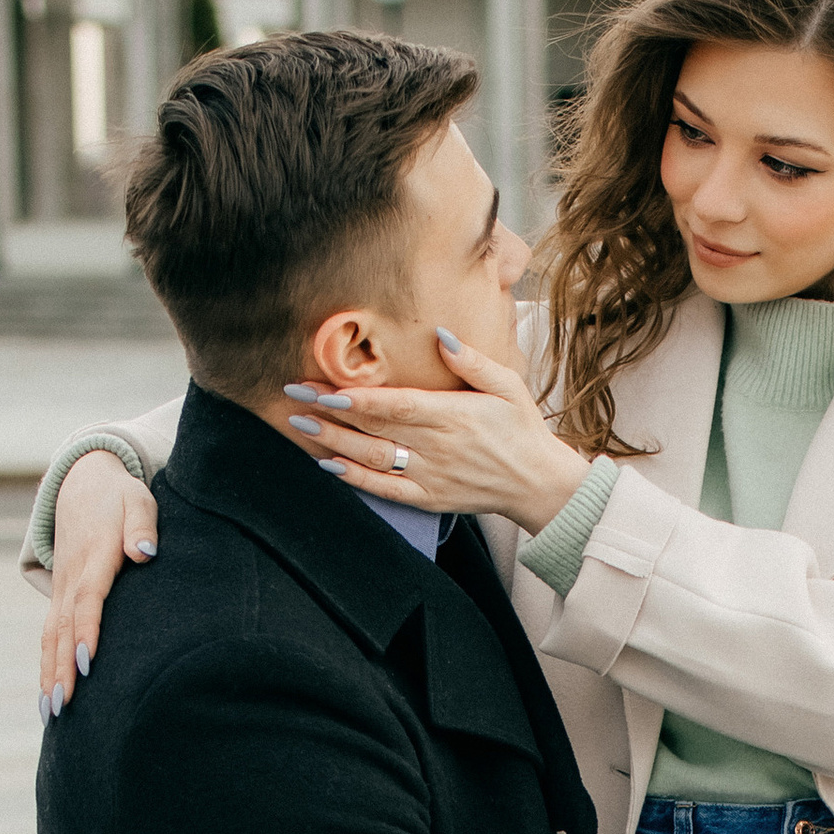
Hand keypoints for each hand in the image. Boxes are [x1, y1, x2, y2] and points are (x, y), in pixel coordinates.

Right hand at [41, 450, 156, 713]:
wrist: (81, 483)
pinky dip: (46, 665)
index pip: (88, 599)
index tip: (87, 663)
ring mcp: (61, 588)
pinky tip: (48, 697)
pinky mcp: (59, 596)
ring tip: (51, 711)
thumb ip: (142, 524)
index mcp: (93, 556)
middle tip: (63, 705)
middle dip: (62, 667)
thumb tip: (144, 552)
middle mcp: (71, 577)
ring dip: (49, 673)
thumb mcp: (137, 499)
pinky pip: (50, 634)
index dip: (87, 631)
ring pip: (52, 635)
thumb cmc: (119, 497)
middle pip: (64, 627)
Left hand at [283, 329, 589, 539]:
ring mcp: (431, 476)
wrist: (539, 484)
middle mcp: (438, 447)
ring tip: (302, 424)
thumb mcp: (507, 385)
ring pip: (373, 459)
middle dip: (330, 412)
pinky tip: (328, 464)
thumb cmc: (521, 429)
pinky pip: (386, 490)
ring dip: (334, 442)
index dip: (355, 398)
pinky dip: (355, 479)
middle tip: (295, 396)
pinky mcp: (429, 498)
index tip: (323, 386)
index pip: (395, 405)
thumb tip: (440, 335)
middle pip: (374, 428)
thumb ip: (472, 360)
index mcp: (454, 415)